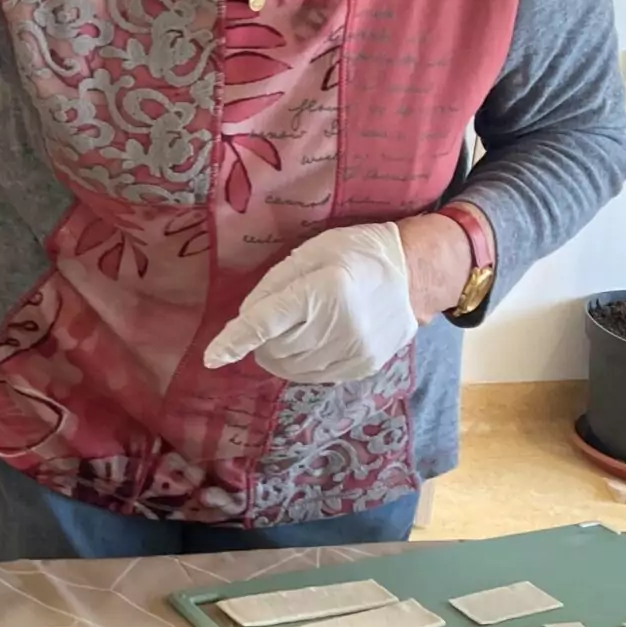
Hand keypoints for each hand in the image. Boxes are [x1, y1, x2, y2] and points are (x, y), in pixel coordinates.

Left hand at [201, 221, 416, 384]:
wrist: (413, 275)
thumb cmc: (356, 254)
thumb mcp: (313, 252)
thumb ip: (275, 284)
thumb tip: (246, 319)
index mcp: (323, 290)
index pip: (267, 322)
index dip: (235, 341)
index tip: (212, 357)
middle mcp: (339, 326)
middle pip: (275, 348)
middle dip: (263, 338)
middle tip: (277, 316)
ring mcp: (354, 352)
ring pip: (292, 367)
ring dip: (280, 352)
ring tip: (296, 327)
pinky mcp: (363, 368)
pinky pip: (314, 375)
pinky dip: (302, 362)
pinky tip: (314, 340)